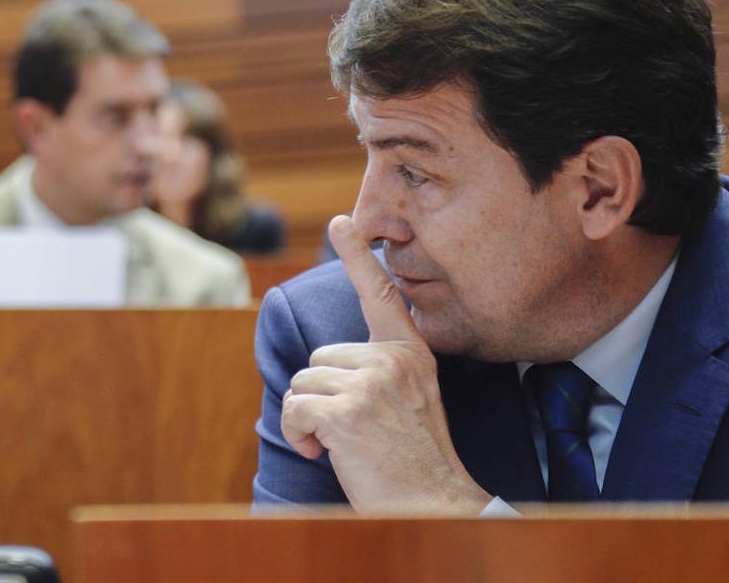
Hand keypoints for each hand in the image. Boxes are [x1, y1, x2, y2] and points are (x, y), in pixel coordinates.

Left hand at [279, 215, 489, 512]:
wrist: (433, 504)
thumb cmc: (414, 459)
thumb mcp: (408, 400)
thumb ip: (379, 372)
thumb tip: (330, 363)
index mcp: (410, 354)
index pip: (380, 295)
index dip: (357, 258)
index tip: (342, 223)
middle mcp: (393, 361)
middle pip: (318, 358)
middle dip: (321, 396)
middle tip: (352, 430)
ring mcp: (371, 383)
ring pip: (303, 382)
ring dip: (309, 419)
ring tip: (342, 444)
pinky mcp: (347, 410)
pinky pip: (295, 408)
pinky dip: (298, 434)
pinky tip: (326, 452)